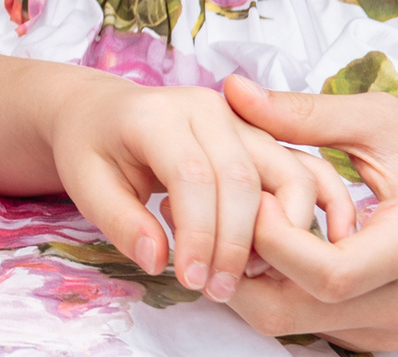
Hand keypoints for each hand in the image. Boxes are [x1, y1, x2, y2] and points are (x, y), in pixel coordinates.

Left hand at [46, 69, 356, 303]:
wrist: (103, 111)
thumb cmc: (92, 147)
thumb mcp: (85, 182)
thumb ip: (119, 221)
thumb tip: (157, 259)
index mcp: (155, 114)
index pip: (191, 177)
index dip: (198, 236)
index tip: (191, 280)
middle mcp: (205, 108)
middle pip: (242, 180)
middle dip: (236, 245)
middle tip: (216, 288)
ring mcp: (240, 120)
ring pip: (285, 174)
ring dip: (280, 232)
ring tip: (248, 273)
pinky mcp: (261, 137)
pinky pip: (304, 169)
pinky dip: (313, 210)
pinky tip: (304, 250)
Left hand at [223, 76, 397, 349]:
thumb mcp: (380, 120)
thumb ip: (304, 113)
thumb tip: (231, 90)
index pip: (328, 274)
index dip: (275, 238)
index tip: (257, 192)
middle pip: (291, 311)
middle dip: (242, 260)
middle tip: (229, 207)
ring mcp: (389, 325)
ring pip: (287, 323)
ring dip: (251, 276)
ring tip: (249, 219)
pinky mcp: (375, 332)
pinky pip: (303, 323)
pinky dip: (273, 287)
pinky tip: (273, 241)